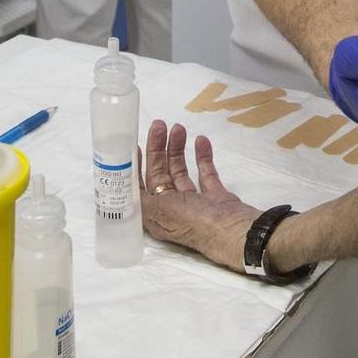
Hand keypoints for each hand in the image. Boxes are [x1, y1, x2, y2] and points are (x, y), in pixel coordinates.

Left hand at [139, 119, 259, 272]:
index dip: (135, 167)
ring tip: (179, 128)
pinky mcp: (215, 198)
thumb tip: (123, 183)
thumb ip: (139, 196)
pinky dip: (203, 157)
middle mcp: (173, 209)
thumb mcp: (159, 210)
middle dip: (158, 150)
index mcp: (156, 215)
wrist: (235, 231)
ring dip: (178, 150)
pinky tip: (201, 141)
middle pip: (160, 175)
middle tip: (160, 126)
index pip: (140, 187)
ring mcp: (195, 204)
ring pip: (181, 172)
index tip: (134, 145)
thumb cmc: (193, 222)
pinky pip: (206, 174)